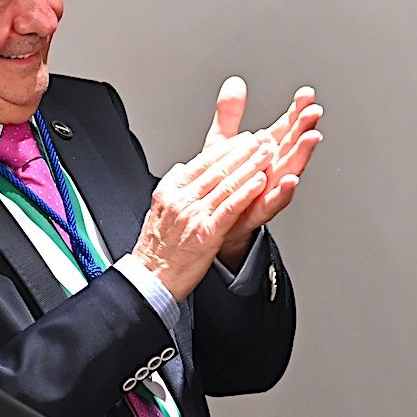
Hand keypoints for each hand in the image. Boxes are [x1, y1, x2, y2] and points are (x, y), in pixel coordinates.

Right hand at [128, 131, 272, 298]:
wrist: (150, 279)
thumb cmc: (157, 249)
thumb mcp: (157, 210)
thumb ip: (172, 187)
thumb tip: (180, 169)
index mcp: (170, 191)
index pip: (202, 162)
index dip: (226, 148)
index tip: (244, 138)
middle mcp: (181, 199)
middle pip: (217, 169)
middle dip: (243, 152)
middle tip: (261, 139)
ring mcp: (194, 215)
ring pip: (226, 184)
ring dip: (250, 167)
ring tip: (266, 154)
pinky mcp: (207, 232)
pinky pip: (230, 207)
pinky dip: (246, 192)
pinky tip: (259, 182)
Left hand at [206, 77, 323, 264]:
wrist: (215, 219)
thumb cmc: (224, 182)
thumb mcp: (223, 142)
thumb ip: (230, 114)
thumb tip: (235, 83)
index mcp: (267, 150)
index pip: (286, 126)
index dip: (296, 109)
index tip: (306, 94)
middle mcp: (274, 167)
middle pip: (293, 144)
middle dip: (304, 127)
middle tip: (313, 111)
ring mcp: (270, 188)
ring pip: (291, 168)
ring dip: (303, 154)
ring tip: (311, 137)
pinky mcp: (260, 209)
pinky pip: (274, 200)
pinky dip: (284, 192)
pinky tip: (291, 180)